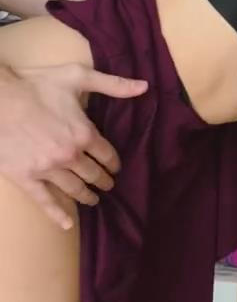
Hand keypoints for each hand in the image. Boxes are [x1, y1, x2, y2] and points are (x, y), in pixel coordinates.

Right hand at [1, 64, 147, 228]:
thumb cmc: (35, 85)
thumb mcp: (78, 76)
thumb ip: (113, 84)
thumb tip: (144, 86)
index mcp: (84, 134)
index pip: (108, 154)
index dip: (114, 162)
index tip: (116, 167)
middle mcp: (69, 156)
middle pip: (93, 174)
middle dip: (103, 180)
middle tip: (108, 185)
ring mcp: (47, 169)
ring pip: (74, 188)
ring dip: (87, 196)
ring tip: (93, 200)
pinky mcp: (25, 177)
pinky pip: (44, 201)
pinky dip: (57, 214)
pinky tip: (68, 225)